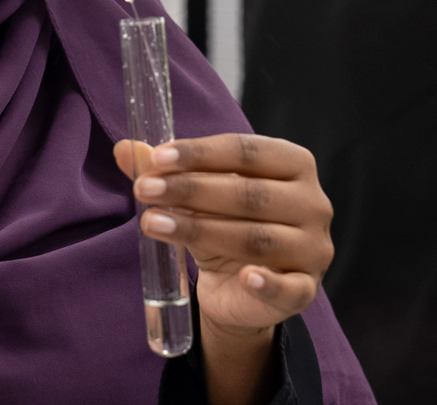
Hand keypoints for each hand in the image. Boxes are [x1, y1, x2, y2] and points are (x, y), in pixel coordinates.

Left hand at [116, 133, 331, 402]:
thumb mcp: (195, 195)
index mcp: (294, 165)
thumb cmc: (224, 225)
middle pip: (250, 194)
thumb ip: (166, 170)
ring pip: (256, 238)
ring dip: (201, 229)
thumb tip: (123, 148)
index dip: (199, 153)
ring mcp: (313, 248)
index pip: (246, 151)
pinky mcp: (305, 289)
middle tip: (144, 190)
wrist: (238, 288)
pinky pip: (288, 287)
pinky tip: (244, 277)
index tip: (157, 158)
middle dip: (192, 190)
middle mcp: (312, 203)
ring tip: (153, 223)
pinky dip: (268, 282)